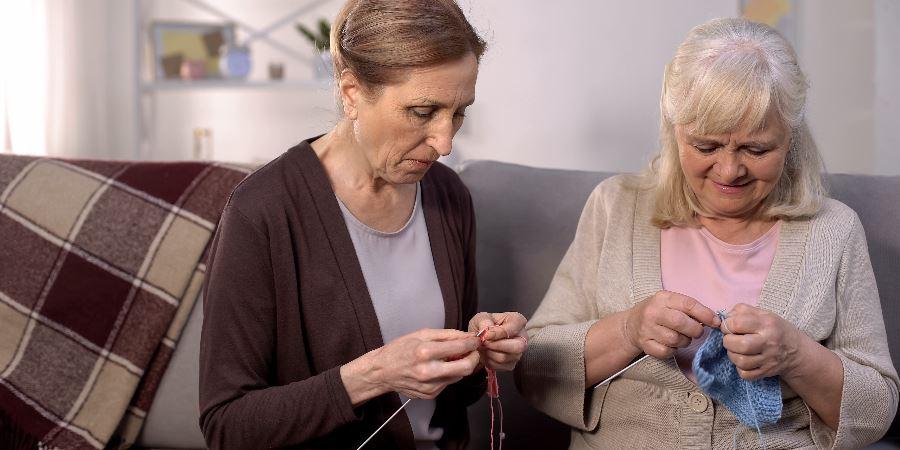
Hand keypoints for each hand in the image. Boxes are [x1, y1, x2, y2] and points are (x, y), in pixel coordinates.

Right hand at [354, 328, 480, 400]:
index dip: (472, 343)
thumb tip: (467, 336)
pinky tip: (438, 367)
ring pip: (459, 376)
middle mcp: (428, 371)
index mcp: (425, 352)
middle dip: (474, 358)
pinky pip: (448, 383)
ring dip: (461, 366)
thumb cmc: (400, 349)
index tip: (476, 340)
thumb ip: (447, 335)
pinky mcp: (430, 394)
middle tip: (473, 351)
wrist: (382, 371)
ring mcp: (430, 386)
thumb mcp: (421, 334)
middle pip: (466, 368)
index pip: (460, 348)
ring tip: (451, 357)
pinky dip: (449, 374)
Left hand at [468, 312, 527, 370]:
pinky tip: (486, 353)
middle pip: (517, 347)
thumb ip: (484, 322)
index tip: (486, 335)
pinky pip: (499, 366)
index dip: (498, 333)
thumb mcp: (481, 317)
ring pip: (505, 357)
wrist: (481, 337)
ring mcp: (518, 353)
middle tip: (484, 343)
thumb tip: (487, 332)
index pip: (513, 328)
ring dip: (489, 353)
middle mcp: (522, 338)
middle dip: (496, 346)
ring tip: (483, 346)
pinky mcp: (511, 364)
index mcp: (518, 321)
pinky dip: (488, 361)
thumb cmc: (484, 325)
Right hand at [624, 291, 719, 358]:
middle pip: (681, 323)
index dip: (705, 314)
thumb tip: (715, 319)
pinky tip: (671, 344)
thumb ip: (690, 308)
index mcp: (662, 298)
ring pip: (675, 339)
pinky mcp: (645, 344)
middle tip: (697, 331)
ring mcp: (647, 329)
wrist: (630, 325)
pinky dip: (673, 350)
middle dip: (695, 329)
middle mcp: (652, 312)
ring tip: (681, 336)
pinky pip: (667, 351)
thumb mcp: (670, 303)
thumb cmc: (658, 313)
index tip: (716, 321)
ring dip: (684, 341)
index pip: (687, 304)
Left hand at [720, 303, 804, 379]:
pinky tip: (743, 361)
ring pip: (740, 361)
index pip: (737, 324)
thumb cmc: (775, 329)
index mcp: (766, 323)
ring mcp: (768, 359)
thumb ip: (742, 311)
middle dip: (728, 341)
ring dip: (732, 355)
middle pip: (739, 344)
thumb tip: (725, 318)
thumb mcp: (763, 313)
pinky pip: (746, 375)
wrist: (797, 351)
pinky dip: (740, 369)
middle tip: (730, 339)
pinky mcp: (766, 372)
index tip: (728, 326)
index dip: (726, 325)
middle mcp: (768, 342)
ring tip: (736, 350)